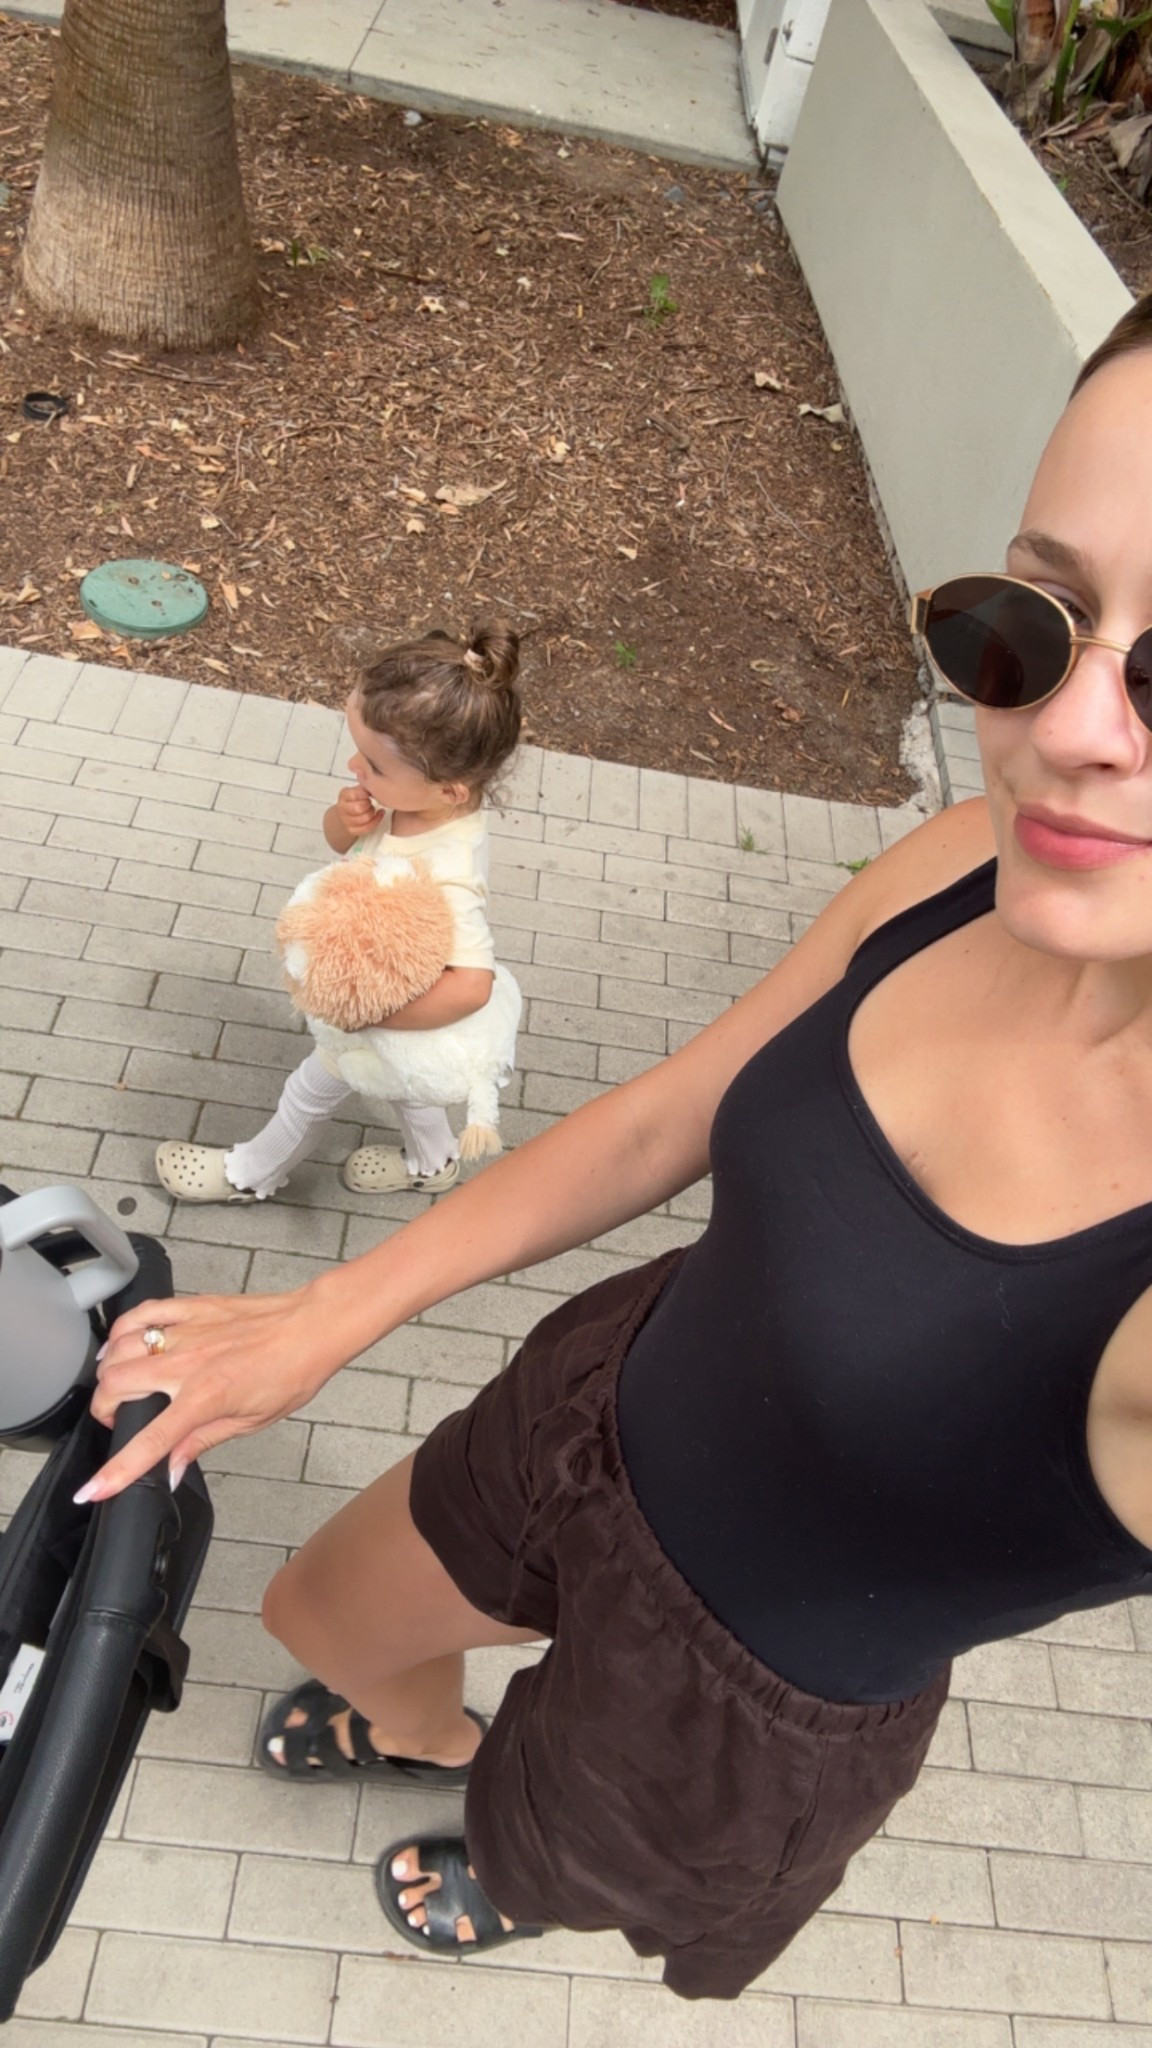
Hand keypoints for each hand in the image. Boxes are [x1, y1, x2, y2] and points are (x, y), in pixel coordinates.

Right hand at [78, 1283, 358, 1502]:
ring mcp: (185, 1330)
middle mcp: (187, 1362)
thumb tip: (169, 1470)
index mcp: (205, 1397)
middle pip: (115, 1385)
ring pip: (119, 1348)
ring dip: (109, 1371)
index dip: (117, 1471)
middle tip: (121, 1421)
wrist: (313, 1327)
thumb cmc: (292, 1373)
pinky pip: (141, 1313)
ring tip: (120, 1385)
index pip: (149, 1441)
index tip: (93, 1489)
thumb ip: (201, 1442)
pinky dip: (122, 1329)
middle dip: (104, 1411)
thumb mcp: (250, 1421)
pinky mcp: (190, 1306)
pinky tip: (123, 1343)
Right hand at [336, 783, 381, 837]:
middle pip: (359, 808)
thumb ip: (364, 782)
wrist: (345, 815)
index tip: (368, 793)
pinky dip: (376, 821)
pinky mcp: (352, 830)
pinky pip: (367, 828)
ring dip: (372, 813)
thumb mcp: (357, 789)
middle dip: (368, 805)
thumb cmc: (356, 799)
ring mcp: (346, 820)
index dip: (365, 794)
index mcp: (344, 795)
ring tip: (373, 808)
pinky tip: (379, 814)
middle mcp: (342, 808)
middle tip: (370, 802)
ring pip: (364, 819)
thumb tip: (369, 773)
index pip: (355, 794)